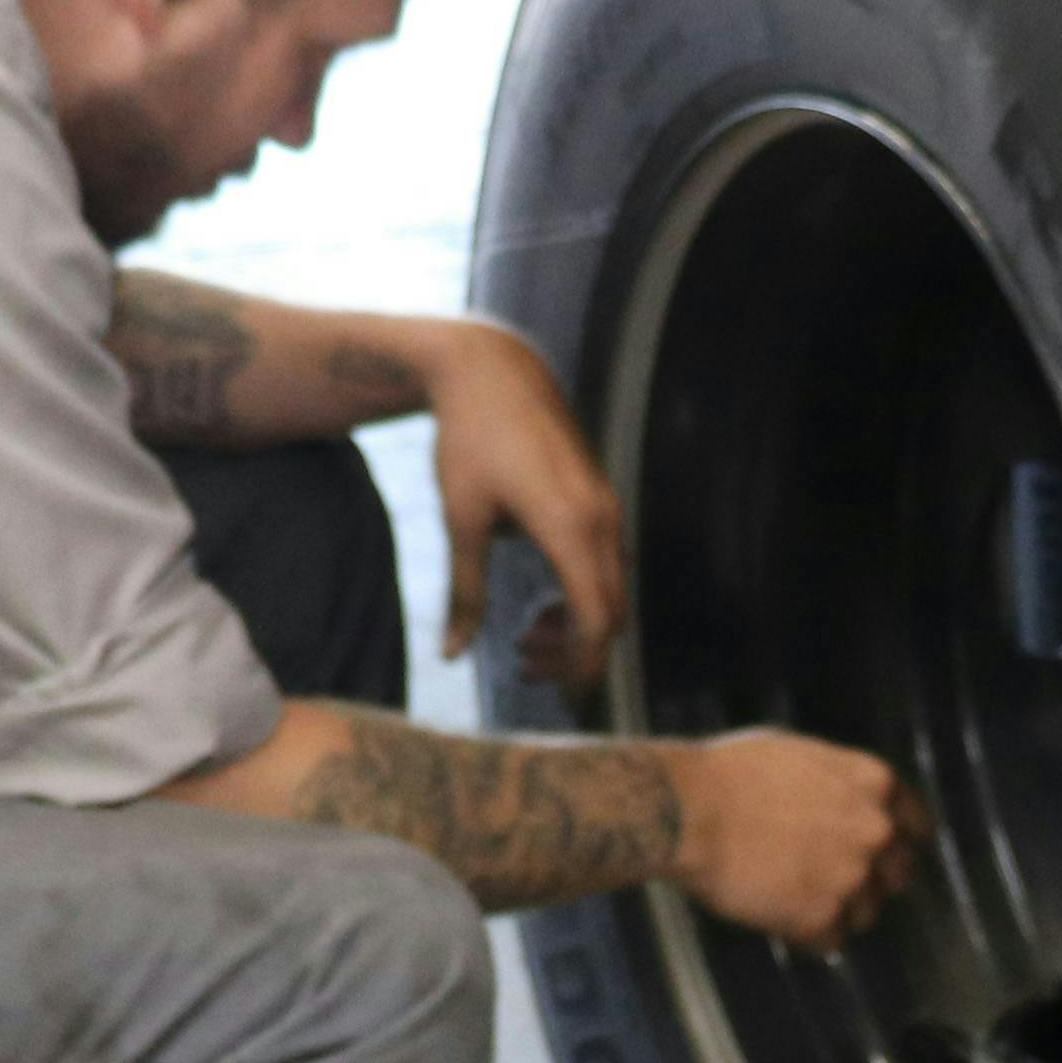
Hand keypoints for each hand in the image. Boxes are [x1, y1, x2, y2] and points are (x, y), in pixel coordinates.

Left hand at [420, 322, 626, 683]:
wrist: (491, 370)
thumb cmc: (468, 440)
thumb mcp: (460, 520)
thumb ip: (463, 593)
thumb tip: (451, 655)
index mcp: (570, 525)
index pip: (595, 618)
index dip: (579, 665)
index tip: (552, 692)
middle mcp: (601, 517)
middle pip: (610, 612)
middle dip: (574, 651)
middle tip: (523, 665)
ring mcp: (607, 506)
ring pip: (611, 590)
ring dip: (577, 623)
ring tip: (525, 637)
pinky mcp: (600, 499)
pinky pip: (606, 564)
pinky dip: (581, 593)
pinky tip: (541, 601)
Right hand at [666, 729, 925, 950]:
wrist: (689, 810)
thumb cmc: (729, 774)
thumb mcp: (801, 754)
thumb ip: (839, 783)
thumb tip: (845, 802)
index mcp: (876, 784)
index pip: (916, 824)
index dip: (899, 842)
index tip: (884, 856)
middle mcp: (876, 831)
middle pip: (897, 874)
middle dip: (870, 881)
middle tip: (832, 883)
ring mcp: (852, 877)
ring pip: (865, 913)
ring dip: (837, 912)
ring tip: (794, 900)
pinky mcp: (822, 917)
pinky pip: (830, 940)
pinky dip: (807, 935)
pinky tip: (780, 918)